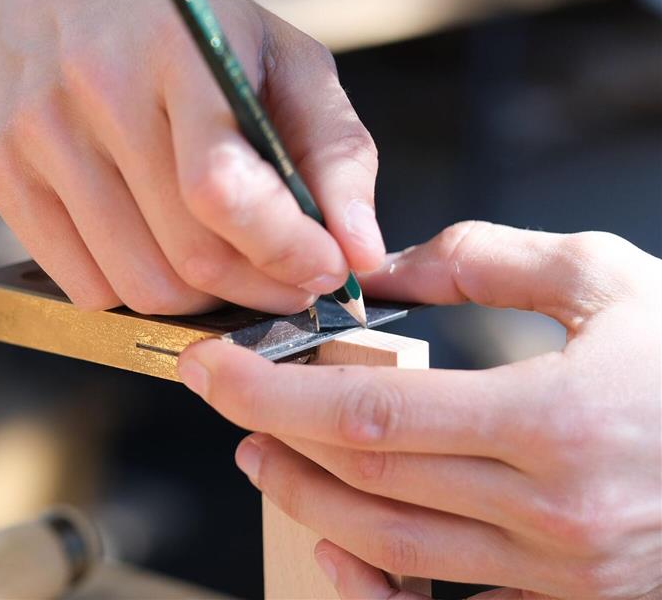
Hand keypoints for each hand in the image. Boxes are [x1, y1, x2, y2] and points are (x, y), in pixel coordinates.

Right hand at [0, 0, 383, 314]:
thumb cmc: (188, 25)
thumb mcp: (283, 58)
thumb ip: (335, 152)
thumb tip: (360, 254)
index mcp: (175, 52)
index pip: (221, 188)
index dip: (283, 250)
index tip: (324, 271)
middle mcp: (92, 91)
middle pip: (184, 255)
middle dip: (255, 288)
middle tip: (284, 279)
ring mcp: (34, 134)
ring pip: (134, 285)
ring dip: (199, 299)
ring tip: (224, 264)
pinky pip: (81, 285)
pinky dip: (134, 292)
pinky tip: (159, 252)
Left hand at [177, 221, 661, 598]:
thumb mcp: (611, 281)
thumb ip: (489, 261)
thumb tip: (390, 267)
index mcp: (557, 421)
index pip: (369, 412)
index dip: (275, 390)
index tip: (217, 366)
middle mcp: (549, 512)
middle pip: (364, 478)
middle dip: (274, 436)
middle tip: (230, 399)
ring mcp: (558, 574)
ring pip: (388, 546)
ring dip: (306, 500)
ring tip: (264, 454)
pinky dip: (375, 581)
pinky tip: (339, 543)